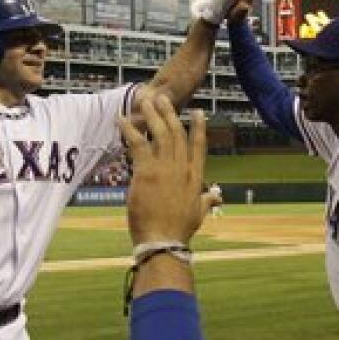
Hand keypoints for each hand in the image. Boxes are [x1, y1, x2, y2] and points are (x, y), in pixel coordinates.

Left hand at [116, 95, 217, 244]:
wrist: (163, 240)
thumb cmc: (179, 230)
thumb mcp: (198, 213)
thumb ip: (206, 200)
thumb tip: (217, 195)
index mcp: (195, 177)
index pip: (198, 146)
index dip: (198, 127)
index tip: (197, 111)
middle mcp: (182, 168)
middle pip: (177, 133)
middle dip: (170, 113)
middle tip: (163, 98)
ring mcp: (164, 169)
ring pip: (159, 133)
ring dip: (152, 115)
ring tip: (145, 101)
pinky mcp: (146, 173)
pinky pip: (137, 144)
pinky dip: (129, 130)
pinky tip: (121, 119)